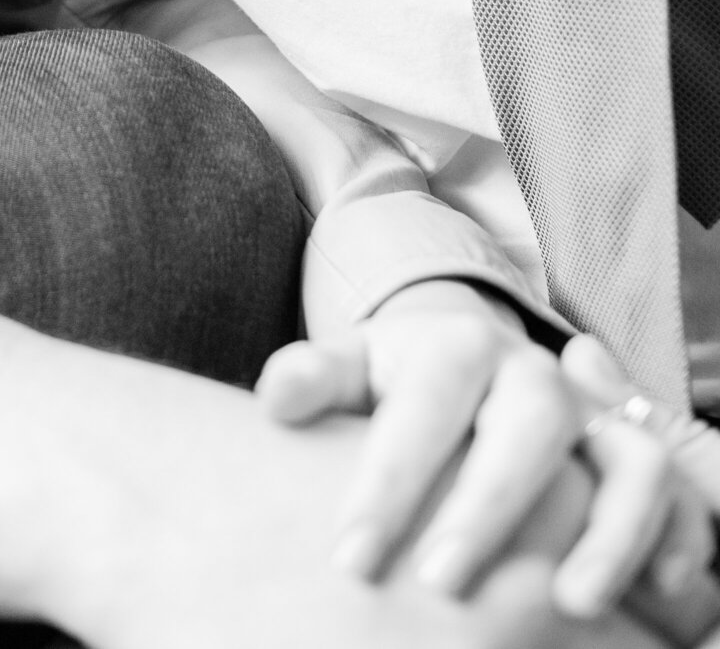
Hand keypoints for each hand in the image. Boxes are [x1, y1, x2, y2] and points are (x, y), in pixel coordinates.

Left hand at [257, 280, 711, 621]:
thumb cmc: (400, 388)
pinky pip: (680, 499)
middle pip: (527, 427)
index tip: (350, 557)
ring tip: (570, 606)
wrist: (472, 370)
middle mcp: (536, 376)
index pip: (425, 405)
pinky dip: (678, 546)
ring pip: (628, 462)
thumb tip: (275, 400)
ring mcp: (596, 420)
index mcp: (457, 347)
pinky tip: (659, 607)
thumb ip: (314, 379)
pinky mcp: (638, 462)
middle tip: (441, 583)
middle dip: (489, 507)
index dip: (389, 482)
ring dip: (607, 533)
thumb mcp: (354, 371)